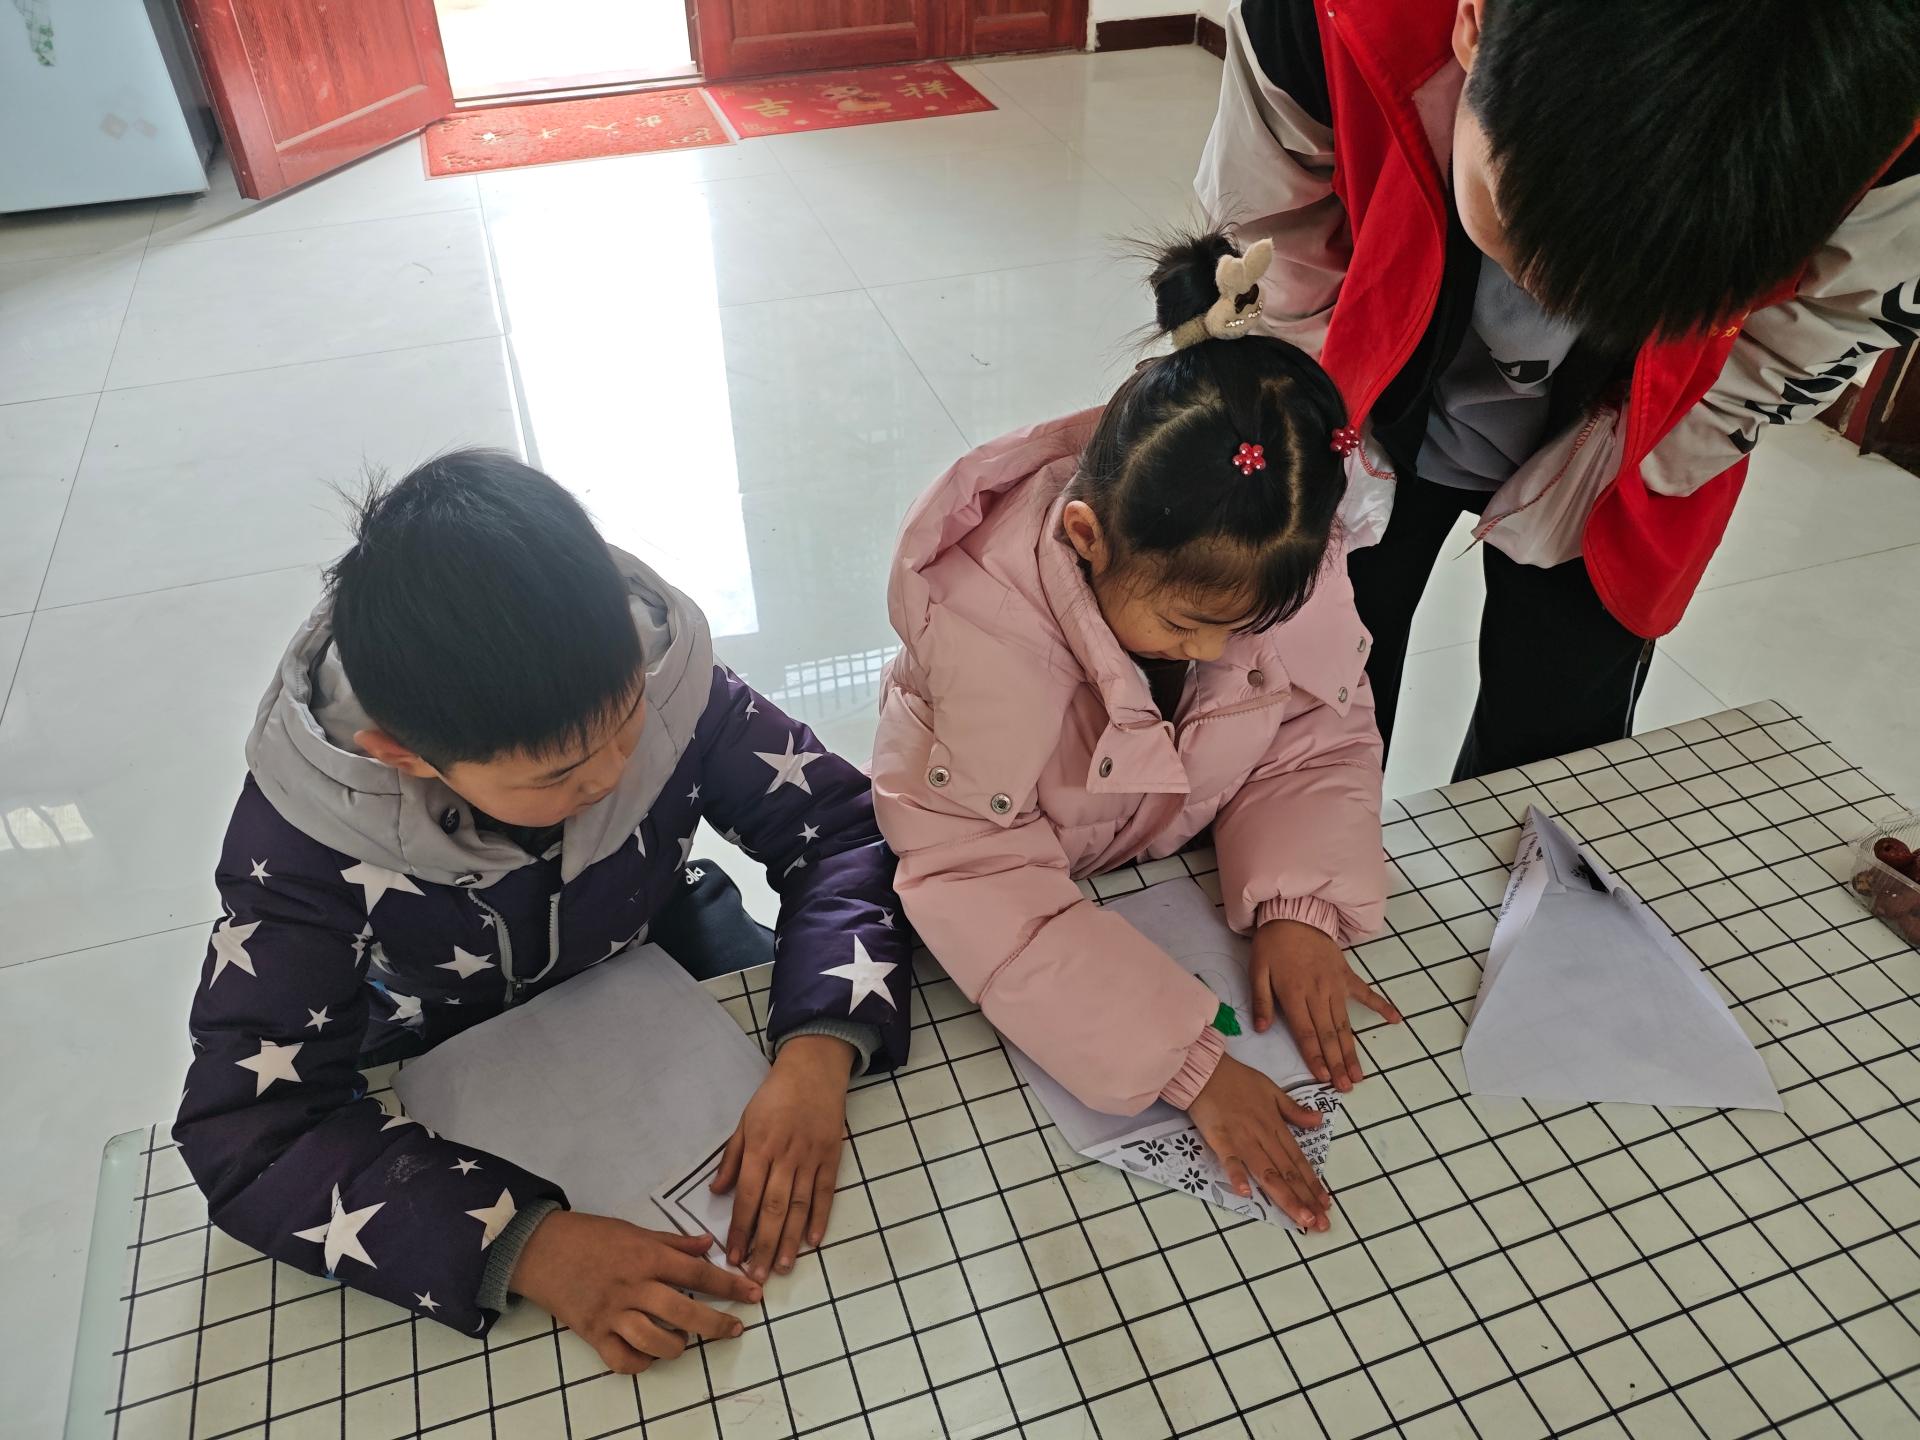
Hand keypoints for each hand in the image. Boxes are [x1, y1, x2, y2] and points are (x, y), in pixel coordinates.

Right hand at [510, 1210, 760, 1373]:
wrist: (541, 1248)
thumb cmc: (590, 1235)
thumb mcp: (634, 1229)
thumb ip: (673, 1241)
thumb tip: (708, 1245)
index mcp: (647, 1256)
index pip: (698, 1273)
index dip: (730, 1286)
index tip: (754, 1295)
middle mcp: (634, 1286)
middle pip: (683, 1311)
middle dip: (715, 1324)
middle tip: (733, 1329)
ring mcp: (613, 1312)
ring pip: (654, 1340)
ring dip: (677, 1346)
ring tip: (684, 1341)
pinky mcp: (593, 1333)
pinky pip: (622, 1360)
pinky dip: (641, 1363)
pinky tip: (650, 1355)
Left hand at [712, 1033, 853, 1281]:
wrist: (813, 1070)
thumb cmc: (774, 1096)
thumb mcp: (744, 1121)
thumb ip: (731, 1158)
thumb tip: (717, 1191)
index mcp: (759, 1147)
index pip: (747, 1196)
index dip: (740, 1228)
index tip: (733, 1255)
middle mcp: (785, 1156)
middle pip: (773, 1208)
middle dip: (763, 1244)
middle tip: (756, 1276)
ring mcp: (810, 1157)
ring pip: (799, 1205)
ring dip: (790, 1239)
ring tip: (781, 1267)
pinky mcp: (831, 1156)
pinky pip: (825, 1192)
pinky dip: (821, 1217)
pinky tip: (813, 1241)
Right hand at [1186, 1054, 1332, 1229]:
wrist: (1206, 1068)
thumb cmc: (1237, 1079)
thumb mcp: (1272, 1089)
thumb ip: (1294, 1109)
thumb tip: (1319, 1120)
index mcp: (1275, 1125)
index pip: (1298, 1160)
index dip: (1313, 1183)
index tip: (1326, 1204)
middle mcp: (1263, 1136)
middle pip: (1287, 1172)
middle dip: (1305, 1199)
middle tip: (1319, 1224)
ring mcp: (1242, 1139)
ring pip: (1267, 1172)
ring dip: (1285, 1196)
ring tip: (1300, 1218)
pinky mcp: (1219, 1138)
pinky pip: (1229, 1159)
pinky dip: (1237, 1175)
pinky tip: (1246, 1194)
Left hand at [1250, 919, 1399, 1091]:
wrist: (1294, 914)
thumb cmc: (1272, 945)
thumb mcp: (1257, 970)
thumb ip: (1260, 1000)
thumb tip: (1261, 1029)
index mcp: (1294, 994)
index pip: (1306, 1033)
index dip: (1315, 1057)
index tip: (1324, 1079)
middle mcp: (1318, 994)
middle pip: (1328, 1035)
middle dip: (1337, 1063)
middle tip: (1347, 1087)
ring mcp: (1336, 985)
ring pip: (1345, 1023)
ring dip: (1352, 1050)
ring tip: (1360, 1074)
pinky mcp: (1346, 975)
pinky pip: (1366, 993)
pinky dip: (1381, 1006)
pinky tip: (1396, 1020)